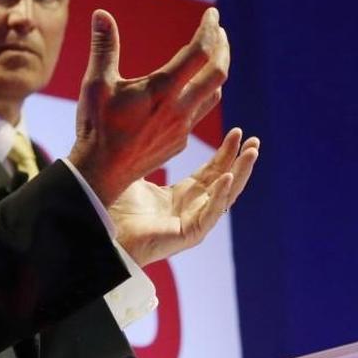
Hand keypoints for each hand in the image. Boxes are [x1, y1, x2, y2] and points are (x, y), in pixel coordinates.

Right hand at [69, 8, 228, 204]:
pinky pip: (200, 113)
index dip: (209, 29)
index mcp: (162, 90)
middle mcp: (179, 108)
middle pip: (218, 72)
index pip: (199, 52)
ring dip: (217, 71)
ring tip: (212, 56)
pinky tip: (191, 91)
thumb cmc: (97, 126)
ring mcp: (182, 127)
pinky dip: (203, 94)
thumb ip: (104, 47)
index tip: (212, 14)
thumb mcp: (96, 83)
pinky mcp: (179, 142)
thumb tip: (101, 13)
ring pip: (214, 94)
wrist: (101, 172)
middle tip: (220, 31)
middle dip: (223, 47)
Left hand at [109, 129, 259, 265]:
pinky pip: (211, 212)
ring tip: (252, 153)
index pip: (213, 170)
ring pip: (226, 196)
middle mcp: (193, 207)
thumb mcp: (137, 171)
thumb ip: (148, 152)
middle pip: (226, 180)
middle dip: (241, 160)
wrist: (102, 229)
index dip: (226, 152)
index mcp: (184, 194)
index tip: (237, 131)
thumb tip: (150, 124)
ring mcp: (194, 221)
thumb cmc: (116, 206)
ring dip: (241, 173)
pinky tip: (229, 177)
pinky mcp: (190, 234)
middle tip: (255, 140)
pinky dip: (220, 194)